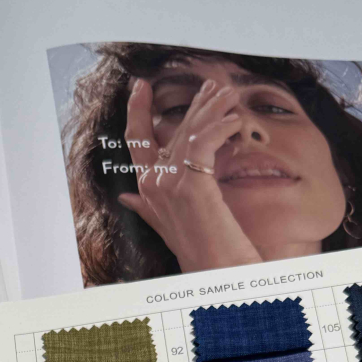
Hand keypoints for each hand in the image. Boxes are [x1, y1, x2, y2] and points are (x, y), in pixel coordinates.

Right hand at [117, 78, 262, 272]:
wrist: (217, 274)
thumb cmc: (200, 253)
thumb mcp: (167, 227)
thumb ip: (147, 208)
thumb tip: (126, 197)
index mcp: (147, 191)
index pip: (137, 142)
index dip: (137, 111)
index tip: (142, 86)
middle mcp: (153, 185)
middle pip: (171, 131)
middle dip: (195, 105)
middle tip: (214, 87)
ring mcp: (169, 184)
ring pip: (189, 131)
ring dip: (213, 109)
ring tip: (230, 95)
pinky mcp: (191, 184)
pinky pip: (203, 141)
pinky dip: (221, 127)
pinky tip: (235, 122)